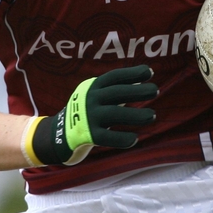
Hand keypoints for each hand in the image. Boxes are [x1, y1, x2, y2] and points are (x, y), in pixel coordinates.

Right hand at [24, 65, 157, 165]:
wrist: (56, 133)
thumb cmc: (85, 112)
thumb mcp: (96, 96)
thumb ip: (115, 91)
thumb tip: (142, 83)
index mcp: (93, 86)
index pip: (114, 77)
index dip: (132, 73)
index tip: (150, 72)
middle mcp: (89, 99)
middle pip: (116, 92)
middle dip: (137, 90)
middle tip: (156, 90)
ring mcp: (87, 117)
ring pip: (114, 114)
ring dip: (135, 115)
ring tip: (152, 116)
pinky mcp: (86, 135)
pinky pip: (106, 137)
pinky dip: (121, 138)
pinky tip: (134, 139)